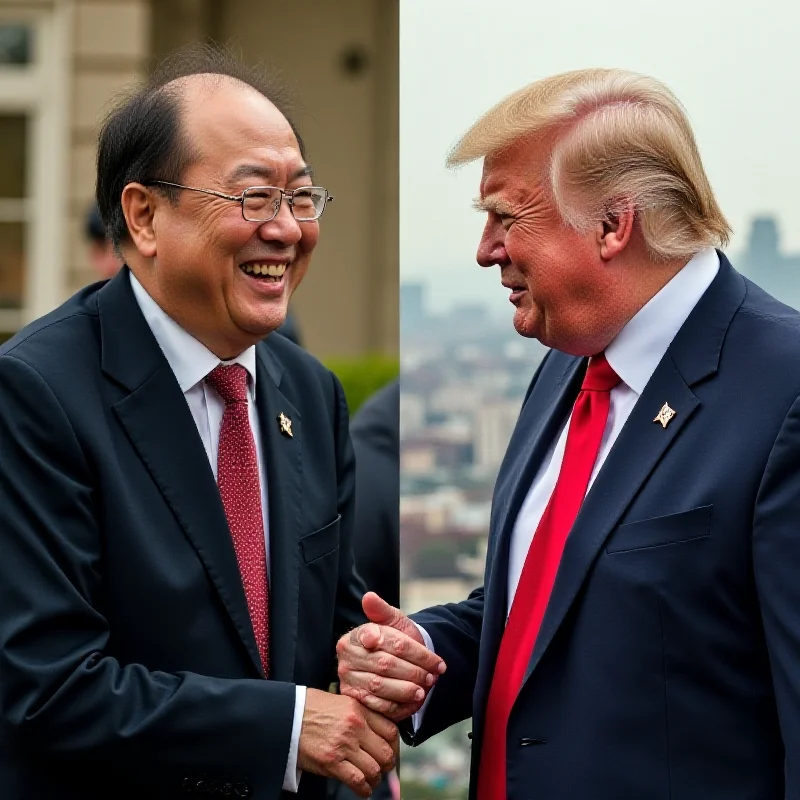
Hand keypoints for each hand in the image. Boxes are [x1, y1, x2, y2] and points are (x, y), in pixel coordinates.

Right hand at [297, 689, 398, 797]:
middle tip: (382, 768)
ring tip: (371, 779)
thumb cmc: (312, 708)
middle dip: (387, 765)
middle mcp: (355, 727)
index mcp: (359, 710)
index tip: (390, 751)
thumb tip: (379, 731)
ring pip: (374, 769)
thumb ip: (362, 715)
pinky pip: (357, 780)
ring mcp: (344, 745)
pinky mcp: (331, 762)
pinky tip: (362, 788)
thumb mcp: (342, 702)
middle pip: (386, 753)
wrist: (288, 716)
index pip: (391, 731)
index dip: (394, 746)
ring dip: (375, 779)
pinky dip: (363, 789)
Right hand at [336, 592, 445, 721]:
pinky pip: (378, 705)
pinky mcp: (355, 699)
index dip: (413, 651)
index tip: (434, 659)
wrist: (393, 662)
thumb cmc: (392, 640)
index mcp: (355, 636)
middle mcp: (347, 658)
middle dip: (414, 671)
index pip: (389, 641)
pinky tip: (413, 702)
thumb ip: (382, 610)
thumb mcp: (392, 621)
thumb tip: (369, 597)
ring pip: (381, 685)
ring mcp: (349, 679)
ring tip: (425, 689)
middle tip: (433, 675)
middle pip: (386, 664)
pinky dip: (398, 705)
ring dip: (407, 689)